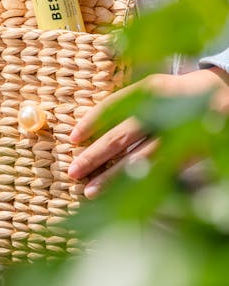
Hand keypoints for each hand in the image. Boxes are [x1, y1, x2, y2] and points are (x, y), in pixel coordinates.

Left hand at [67, 68, 228, 198]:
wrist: (223, 97)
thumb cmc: (177, 95)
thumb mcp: (153, 90)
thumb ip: (127, 106)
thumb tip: (88, 129)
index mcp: (151, 90)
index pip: (113, 105)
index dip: (91, 122)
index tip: (71, 138)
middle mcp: (164, 109)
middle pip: (122, 136)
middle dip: (95, 155)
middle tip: (73, 171)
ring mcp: (178, 133)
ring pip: (139, 160)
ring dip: (113, 177)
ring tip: (90, 191)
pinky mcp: (188, 154)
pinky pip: (157, 172)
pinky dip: (137, 184)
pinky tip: (121, 195)